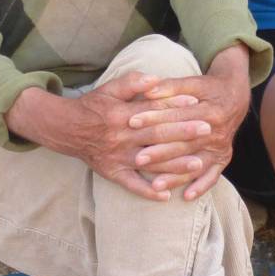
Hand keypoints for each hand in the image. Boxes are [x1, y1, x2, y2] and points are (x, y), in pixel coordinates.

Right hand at [5, 75, 210, 201]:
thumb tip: (155, 79)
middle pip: (157, 135)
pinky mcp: (112, 172)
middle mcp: (122, 137)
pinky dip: (147, 192)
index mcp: (122, 114)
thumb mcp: (110, 88)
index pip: (154, 110)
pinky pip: (131, 185)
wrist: (66, 128)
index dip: (175, 106)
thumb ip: (132, 82)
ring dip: (174, 165)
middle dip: (183, 133)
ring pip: (150, 162)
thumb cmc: (94, 105)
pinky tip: (166, 196)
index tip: (197, 104)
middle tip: (208, 131)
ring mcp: (118, 157)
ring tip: (198, 164)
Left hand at [125, 48, 250, 199]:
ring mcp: (221, 146)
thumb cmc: (208, 88)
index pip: (177, 116)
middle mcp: (218, 130)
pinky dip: (200, 186)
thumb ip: (171, 86)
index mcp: (210, 109)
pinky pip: (213, 176)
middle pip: (185, 144)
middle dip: (161, 152)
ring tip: (155, 185)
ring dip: (176, 176)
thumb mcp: (193, 82)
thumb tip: (148, 90)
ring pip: (196, 164)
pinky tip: (185, 196)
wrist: (235, 97)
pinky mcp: (223, 158)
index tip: (132, 121)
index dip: (154, 117)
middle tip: (138, 159)